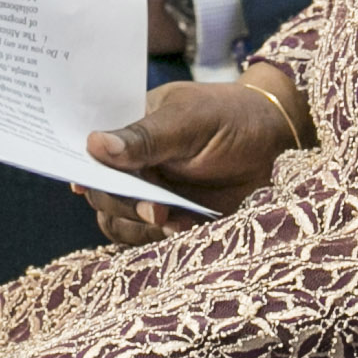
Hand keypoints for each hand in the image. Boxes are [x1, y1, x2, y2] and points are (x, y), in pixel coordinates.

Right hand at [73, 73, 294, 244]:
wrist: (279, 146)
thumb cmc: (232, 118)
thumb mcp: (190, 120)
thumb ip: (145, 137)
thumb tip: (93, 145)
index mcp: (129, 128)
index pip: (89, 149)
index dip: (78, 166)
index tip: (81, 182)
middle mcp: (132, 164)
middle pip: (100, 192)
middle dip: (121, 203)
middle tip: (155, 208)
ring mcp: (150, 193)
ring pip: (116, 221)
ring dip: (137, 226)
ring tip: (172, 220)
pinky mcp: (171, 219)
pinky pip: (145, 239)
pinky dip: (160, 238)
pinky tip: (185, 227)